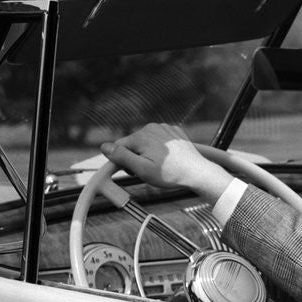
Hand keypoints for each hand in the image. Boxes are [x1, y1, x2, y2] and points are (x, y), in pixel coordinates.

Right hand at [101, 123, 232, 202]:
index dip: (122, 162)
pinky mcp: (175, 133)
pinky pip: (159, 141)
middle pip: (133, 144)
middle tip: (147, 171)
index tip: (131, 172)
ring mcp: (165, 128)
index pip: (119, 147)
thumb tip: (104, 147)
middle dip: (135, 157)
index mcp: (142, 135)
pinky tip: (168, 160)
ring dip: (147, 153)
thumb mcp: (141, 169)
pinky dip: (160, 150)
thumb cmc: (170, 174)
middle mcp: (152, 127)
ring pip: (146, 142)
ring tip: (160, 166)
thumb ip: (121, 157)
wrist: (197, 173)